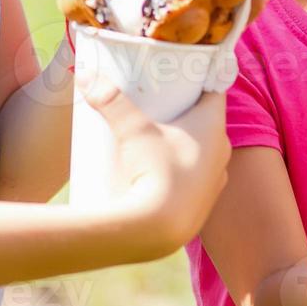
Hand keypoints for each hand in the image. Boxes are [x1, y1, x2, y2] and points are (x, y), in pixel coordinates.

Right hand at [81, 74, 229, 256]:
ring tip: (153, 138)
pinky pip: (195, 178)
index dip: (196, 80)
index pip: (213, 91)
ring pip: (201, 151)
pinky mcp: (202, 204)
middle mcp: (222, 152)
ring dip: (182, 143)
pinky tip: (159, 171)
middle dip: (182, 111)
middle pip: (204, 121)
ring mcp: (214, 181)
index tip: (176, 74)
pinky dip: (180, 170)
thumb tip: (84, 74)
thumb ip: (109, 100)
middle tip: (155, 103)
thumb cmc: (153, 172)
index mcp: (214, 126)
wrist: (156, 231)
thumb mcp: (131, 129)